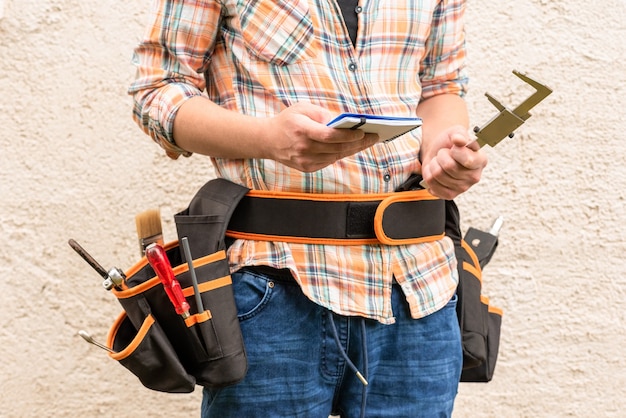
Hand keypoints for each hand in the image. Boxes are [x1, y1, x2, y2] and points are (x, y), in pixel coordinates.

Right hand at [262, 103, 379, 171]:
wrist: (267, 140)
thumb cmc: (288, 120)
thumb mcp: (302, 108)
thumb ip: (321, 113)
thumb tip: (342, 121)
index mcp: (302, 130)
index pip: (329, 136)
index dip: (347, 135)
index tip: (362, 131)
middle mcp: (303, 148)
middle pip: (336, 148)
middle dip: (358, 143)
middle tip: (374, 137)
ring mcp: (305, 160)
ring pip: (335, 156)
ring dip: (353, 149)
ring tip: (367, 142)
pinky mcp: (307, 168)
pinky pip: (329, 161)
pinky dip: (341, 154)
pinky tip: (352, 147)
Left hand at [420, 125, 487, 199]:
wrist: (439, 152)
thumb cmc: (450, 143)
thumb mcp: (456, 132)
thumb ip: (459, 133)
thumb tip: (458, 139)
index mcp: (481, 160)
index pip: (467, 160)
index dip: (455, 151)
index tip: (454, 147)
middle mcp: (474, 177)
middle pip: (449, 166)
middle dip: (441, 156)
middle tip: (444, 154)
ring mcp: (462, 188)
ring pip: (437, 174)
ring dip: (434, 164)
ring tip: (440, 162)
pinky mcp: (449, 195)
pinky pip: (431, 183)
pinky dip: (428, 174)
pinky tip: (435, 171)